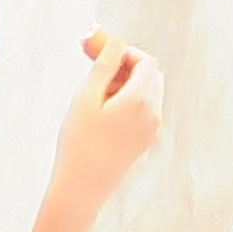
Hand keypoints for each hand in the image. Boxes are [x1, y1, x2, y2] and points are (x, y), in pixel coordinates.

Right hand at [52, 31, 165, 204]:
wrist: (82, 189)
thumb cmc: (79, 145)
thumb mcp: (86, 99)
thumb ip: (104, 66)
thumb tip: (115, 42)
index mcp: (141, 99)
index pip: (144, 61)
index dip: (124, 52)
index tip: (100, 52)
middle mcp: (154, 112)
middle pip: (149, 75)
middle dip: (125, 67)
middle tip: (96, 69)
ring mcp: (152, 129)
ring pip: (147, 93)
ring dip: (126, 85)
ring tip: (95, 96)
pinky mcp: (145, 142)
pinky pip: (143, 111)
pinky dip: (128, 103)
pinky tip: (102, 114)